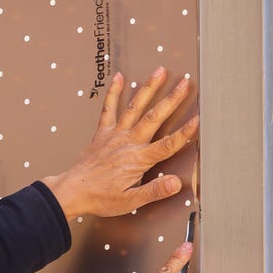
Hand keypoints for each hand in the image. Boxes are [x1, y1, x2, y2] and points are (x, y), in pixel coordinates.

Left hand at [42, 68, 198, 219]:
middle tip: (186, 83)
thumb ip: (154, 191)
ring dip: (149, 88)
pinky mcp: (102, 132)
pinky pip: (108, 109)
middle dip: (172, 99)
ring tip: (161, 71)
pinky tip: (119, 77)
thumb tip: (175, 183)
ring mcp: (115, 134)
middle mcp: (128, 142)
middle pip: (155, 118)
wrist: (72, 191)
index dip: (185, 133)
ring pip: (135, 107)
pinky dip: (113, 92)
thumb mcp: (130, 201)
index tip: (199, 119)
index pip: (168, 144)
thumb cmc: (100, 197)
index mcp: (138, 159)